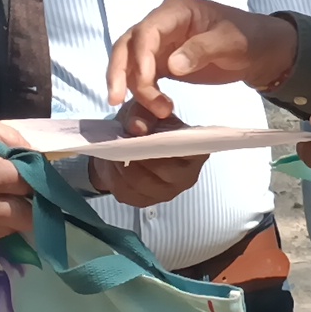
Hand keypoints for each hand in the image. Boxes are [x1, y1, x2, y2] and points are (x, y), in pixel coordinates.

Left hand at [88, 100, 208, 206]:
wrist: (130, 140)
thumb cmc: (146, 123)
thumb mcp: (145, 109)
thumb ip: (143, 113)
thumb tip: (138, 128)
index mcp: (197, 151)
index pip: (189, 152)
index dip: (165, 144)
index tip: (145, 134)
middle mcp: (187, 176)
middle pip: (163, 171)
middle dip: (140, 155)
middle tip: (123, 141)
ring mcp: (167, 192)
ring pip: (142, 183)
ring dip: (124, 166)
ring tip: (116, 150)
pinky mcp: (146, 202)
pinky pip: (127, 192)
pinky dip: (116, 178)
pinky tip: (114, 164)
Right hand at [107, 0, 299, 118]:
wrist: (260, 50)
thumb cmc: (248, 37)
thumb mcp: (230, 42)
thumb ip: (201, 50)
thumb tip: (172, 66)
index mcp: (176, 10)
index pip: (147, 31)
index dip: (140, 56)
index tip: (144, 82)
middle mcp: (162, 24)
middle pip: (128, 44)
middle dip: (120, 71)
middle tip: (117, 99)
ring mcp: (161, 43)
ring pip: (130, 61)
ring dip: (132, 86)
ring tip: (152, 111)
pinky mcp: (164, 61)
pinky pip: (143, 75)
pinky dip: (142, 92)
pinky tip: (153, 109)